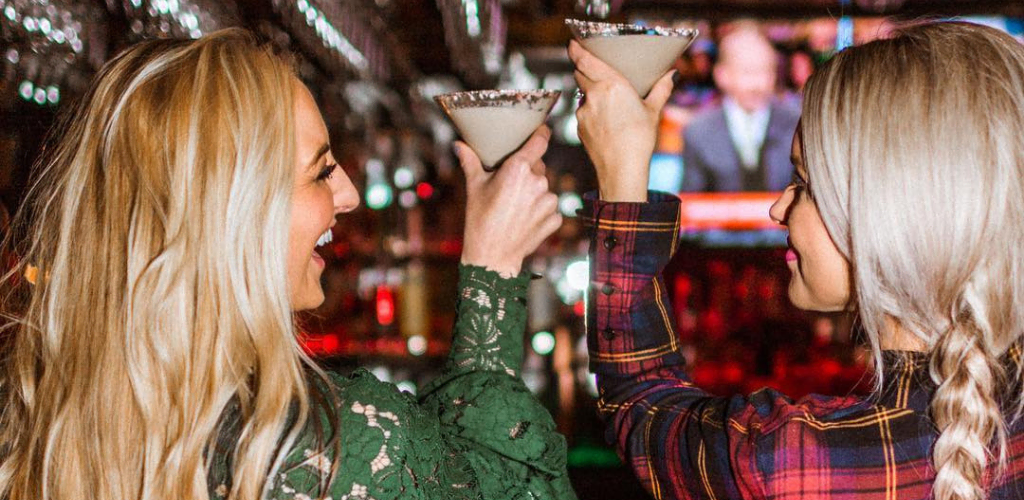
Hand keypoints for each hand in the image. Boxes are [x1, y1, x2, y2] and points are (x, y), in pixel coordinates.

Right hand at [457, 126, 561, 276]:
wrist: (492, 257)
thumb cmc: (480, 220)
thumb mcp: (474, 188)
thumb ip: (470, 162)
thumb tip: (458, 145)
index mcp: (519, 169)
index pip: (541, 140)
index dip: (541, 133)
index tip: (540, 131)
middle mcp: (538, 182)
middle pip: (539, 166)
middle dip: (527, 172)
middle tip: (510, 185)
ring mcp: (549, 201)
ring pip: (544, 188)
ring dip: (534, 192)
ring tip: (514, 207)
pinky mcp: (555, 218)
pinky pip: (550, 207)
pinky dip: (540, 211)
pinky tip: (524, 219)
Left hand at [568, 39, 674, 201]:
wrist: (621, 170)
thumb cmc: (639, 140)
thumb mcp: (653, 112)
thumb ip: (661, 89)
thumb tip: (671, 75)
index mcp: (611, 85)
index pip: (585, 60)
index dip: (577, 50)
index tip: (574, 44)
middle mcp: (594, 96)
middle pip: (580, 74)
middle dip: (585, 70)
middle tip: (597, 71)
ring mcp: (583, 112)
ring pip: (582, 94)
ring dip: (591, 94)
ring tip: (609, 105)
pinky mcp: (579, 126)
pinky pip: (583, 112)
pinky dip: (591, 111)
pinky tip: (606, 122)